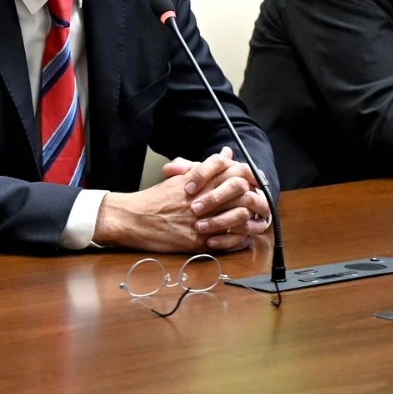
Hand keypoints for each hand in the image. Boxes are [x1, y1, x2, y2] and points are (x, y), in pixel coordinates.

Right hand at [96, 148, 269, 252]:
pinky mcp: (197, 241)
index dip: (248, 174)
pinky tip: (244, 237)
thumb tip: (226, 153)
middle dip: (253, 194)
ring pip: (237, 215)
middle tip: (259, 198)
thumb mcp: (180, 178)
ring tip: (253, 218)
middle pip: (239, 190)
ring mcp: (200, 220)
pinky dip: (239, 239)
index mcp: (197, 181)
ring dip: (249, 217)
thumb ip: (205, 167)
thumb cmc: (154, 199)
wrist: (132, 218)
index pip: (232, 171)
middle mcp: (201, 198)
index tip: (254, 179)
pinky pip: (226, 241)